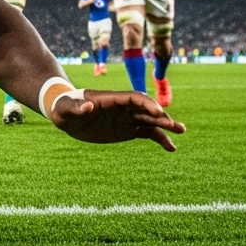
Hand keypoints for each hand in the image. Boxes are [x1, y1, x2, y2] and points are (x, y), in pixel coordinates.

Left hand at [48, 89, 185, 150]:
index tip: (159, 112)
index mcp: (111, 98)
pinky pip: (147, 132)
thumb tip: (87, 106)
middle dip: (161, 116)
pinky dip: (159, 139)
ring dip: (165, 126)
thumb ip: (77, 107)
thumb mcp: (66, 108)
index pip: (134, 98)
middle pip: (146, 109)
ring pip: (150, 120)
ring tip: (181, 132)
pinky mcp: (127, 129)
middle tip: (177, 126)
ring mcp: (126, 118)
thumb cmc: (64, 108)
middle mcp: (122, 107)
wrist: (65, 115)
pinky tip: (171, 148)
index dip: (147, 103)